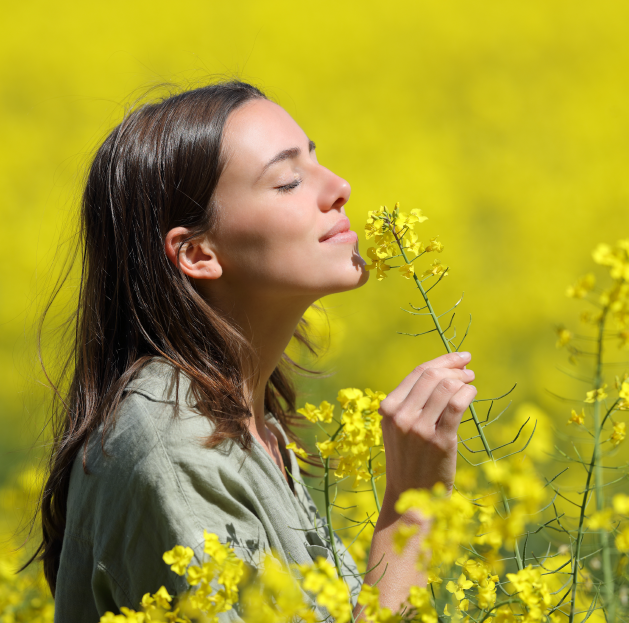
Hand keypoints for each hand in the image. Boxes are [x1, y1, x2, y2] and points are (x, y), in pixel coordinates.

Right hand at [378, 351, 476, 507]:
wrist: (410, 496)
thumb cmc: (409, 458)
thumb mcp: (398, 427)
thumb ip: (410, 401)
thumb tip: (442, 371)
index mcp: (388, 408)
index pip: (418, 372)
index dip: (442, 360)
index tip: (459, 357)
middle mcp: (400, 416)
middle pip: (432, 376)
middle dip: (454, 367)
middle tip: (469, 370)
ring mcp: (419, 429)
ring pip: (445, 387)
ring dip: (463, 380)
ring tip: (471, 382)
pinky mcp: (439, 441)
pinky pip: (456, 404)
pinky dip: (468, 393)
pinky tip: (472, 393)